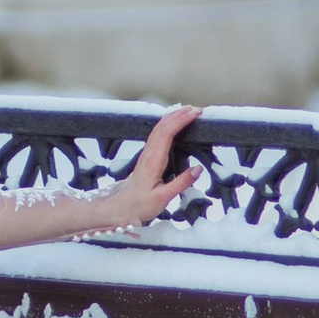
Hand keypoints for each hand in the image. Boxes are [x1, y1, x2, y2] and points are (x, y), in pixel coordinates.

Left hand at [84, 106, 202, 230]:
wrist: (120, 208)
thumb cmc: (140, 205)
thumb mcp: (163, 198)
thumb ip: (181, 183)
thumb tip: (198, 169)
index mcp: (153, 161)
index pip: (167, 133)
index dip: (181, 121)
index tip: (195, 114)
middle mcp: (148, 153)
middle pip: (162, 126)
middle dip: (179, 114)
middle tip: (197, 109)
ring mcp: (146, 154)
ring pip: (159, 129)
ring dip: (173, 118)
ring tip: (188, 111)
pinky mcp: (147, 157)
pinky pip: (157, 135)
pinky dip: (168, 125)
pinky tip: (174, 124)